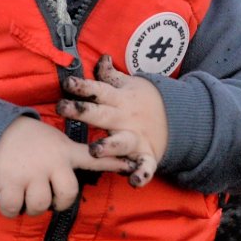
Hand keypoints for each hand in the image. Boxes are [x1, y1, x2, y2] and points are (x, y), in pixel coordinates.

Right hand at [0, 117, 130, 217]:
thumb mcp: (57, 142)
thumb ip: (72, 156)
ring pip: (39, 206)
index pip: (94, 158)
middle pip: (66, 196)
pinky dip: (10, 209)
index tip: (131, 166)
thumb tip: (93, 169)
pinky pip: (14, 208)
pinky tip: (9, 199)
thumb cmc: (31, 141)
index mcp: (65, 153)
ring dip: (31, 208)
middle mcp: (51, 162)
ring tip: (25, 195)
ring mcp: (30, 172)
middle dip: (57, 204)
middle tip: (46, 198)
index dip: (113, 164)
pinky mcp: (9, 181)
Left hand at [57, 55, 168, 187]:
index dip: (83, 86)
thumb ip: (111, 76)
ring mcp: (137, 138)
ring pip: (121, 143)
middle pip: (102, 114)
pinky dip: (141, 174)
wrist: (179, 118)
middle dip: (83, 112)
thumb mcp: (130, 84)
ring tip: (95, 150)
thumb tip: (101, 58)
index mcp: (119, 100)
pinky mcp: (147, 156)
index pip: (98, 90)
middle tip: (61, 108)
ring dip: (109, 146)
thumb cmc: (143, 101)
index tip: (67, 83)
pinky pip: (145, 167)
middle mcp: (126, 118)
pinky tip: (134, 181)